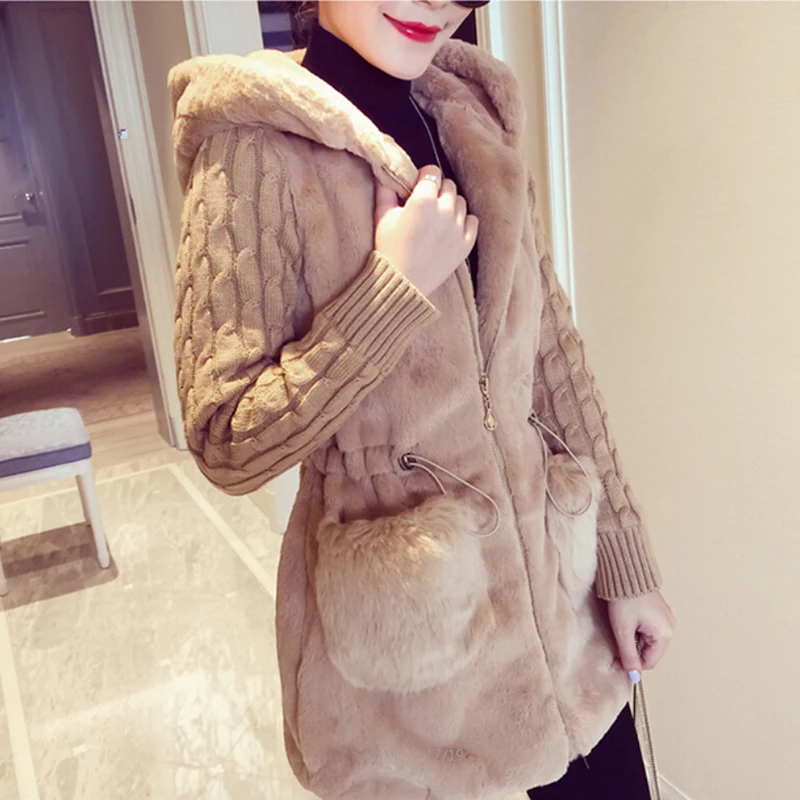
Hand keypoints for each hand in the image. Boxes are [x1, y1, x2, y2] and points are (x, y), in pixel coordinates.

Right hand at [374, 165, 478, 296]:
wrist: (402, 284)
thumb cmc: (389, 250)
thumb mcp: (382, 217)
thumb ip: (385, 190)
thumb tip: (386, 173)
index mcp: (423, 200)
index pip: (432, 172)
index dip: (423, 178)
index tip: (417, 187)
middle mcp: (444, 210)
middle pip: (449, 186)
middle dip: (437, 191)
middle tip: (426, 205)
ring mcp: (457, 228)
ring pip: (461, 202)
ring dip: (450, 205)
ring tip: (436, 219)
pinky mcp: (465, 244)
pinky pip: (472, 221)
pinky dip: (463, 221)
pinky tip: (450, 228)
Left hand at [607, 590, 675, 673]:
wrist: (626, 572)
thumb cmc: (625, 598)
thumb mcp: (623, 630)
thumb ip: (628, 655)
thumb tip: (633, 676)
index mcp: (664, 634)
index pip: (649, 662)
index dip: (631, 664)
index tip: (615, 660)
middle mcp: (670, 627)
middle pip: (650, 651)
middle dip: (632, 650)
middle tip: (617, 639)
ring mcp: (666, 618)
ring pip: (648, 640)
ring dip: (634, 638)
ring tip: (622, 625)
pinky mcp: (659, 611)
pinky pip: (649, 628)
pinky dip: (638, 629)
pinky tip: (628, 619)